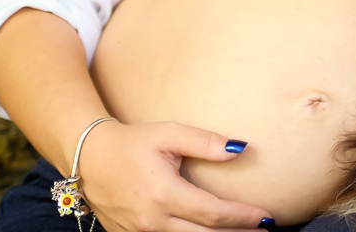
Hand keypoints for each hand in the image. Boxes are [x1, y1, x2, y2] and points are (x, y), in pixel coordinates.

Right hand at [77, 120, 273, 231]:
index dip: (243, 217)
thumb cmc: (134, 142)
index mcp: (164, 194)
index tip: (266, 217)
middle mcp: (152, 220)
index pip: (213, 212)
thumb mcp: (169, 133)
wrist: (89, 158)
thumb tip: (240, 149)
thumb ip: (205, 142)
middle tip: (265, 231)